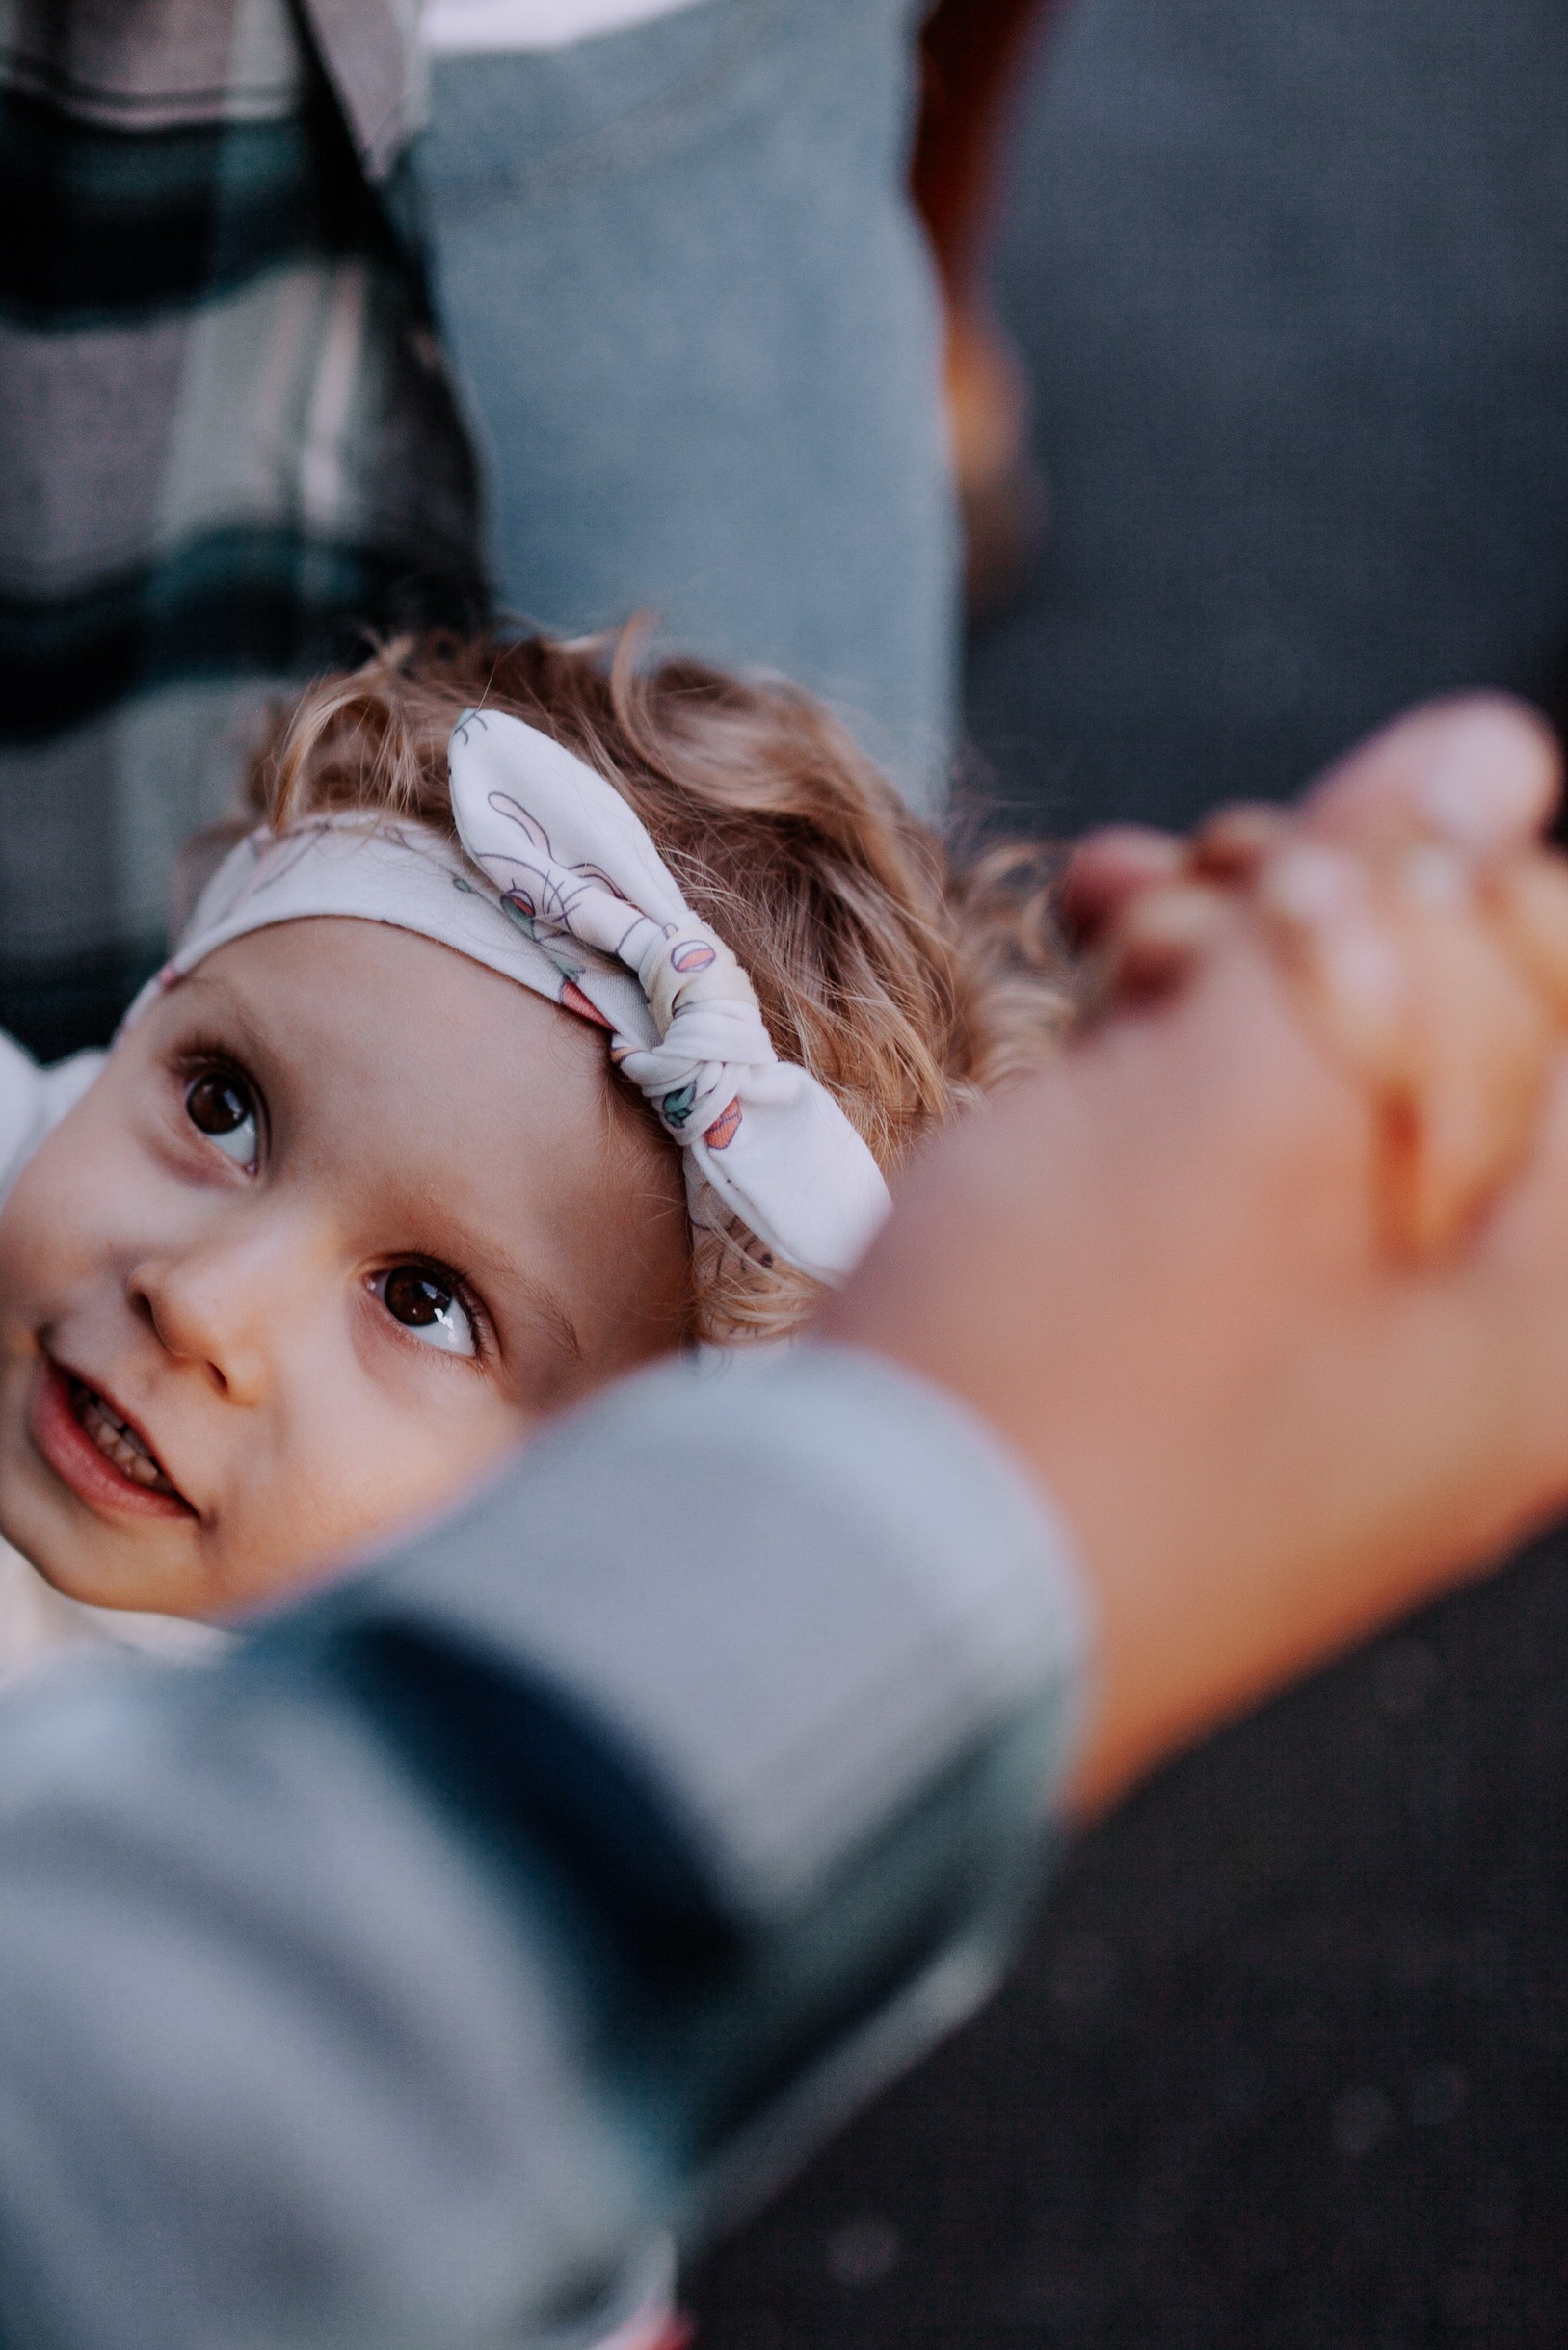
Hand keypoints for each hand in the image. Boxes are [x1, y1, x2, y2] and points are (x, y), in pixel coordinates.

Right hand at [826, 699, 1567, 1816]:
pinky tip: (1074, 999)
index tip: (1275, 880)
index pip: (1564, 986)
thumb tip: (1500, 748)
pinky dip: (1157, 1060)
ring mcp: (1340, 1368)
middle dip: (1317, 909)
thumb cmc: (1068, 1374)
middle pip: (1464, 1024)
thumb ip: (1387, 908)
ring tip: (1091, 920)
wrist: (853, 1601)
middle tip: (1171, 893)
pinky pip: (1233, 1164)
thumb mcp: (1247, 1094)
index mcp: (1553, 1306)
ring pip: (1331, 1074)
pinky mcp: (1208, 1368)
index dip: (1434, 879)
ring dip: (1220, 960)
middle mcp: (1478, 1348)